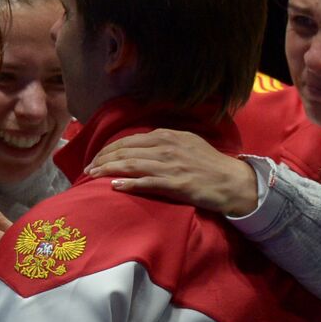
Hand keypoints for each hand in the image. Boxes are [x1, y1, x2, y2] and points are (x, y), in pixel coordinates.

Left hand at [87, 129, 259, 216]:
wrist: (232, 182)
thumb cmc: (209, 164)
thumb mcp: (187, 143)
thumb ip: (165, 143)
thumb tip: (142, 147)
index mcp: (168, 136)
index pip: (130, 140)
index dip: (110, 148)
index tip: (97, 157)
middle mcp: (167, 147)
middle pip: (126, 150)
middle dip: (103, 158)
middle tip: (89, 168)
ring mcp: (171, 165)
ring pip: (131, 164)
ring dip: (109, 170)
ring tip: (93, 175)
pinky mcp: (176, 184)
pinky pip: (146, 182)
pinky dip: (128, 183)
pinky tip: (114, 186)